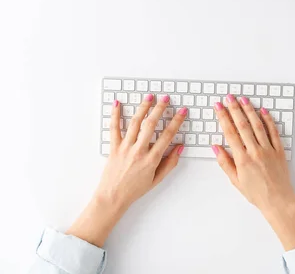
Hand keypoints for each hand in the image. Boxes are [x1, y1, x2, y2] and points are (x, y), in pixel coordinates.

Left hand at [67, 95, 186, 246]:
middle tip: (166, 99)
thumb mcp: (157, 179)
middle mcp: (138, 151)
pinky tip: (117, 103)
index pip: (167, 136)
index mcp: (151, 159)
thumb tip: (180, 147)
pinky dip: (114, 115)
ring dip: (143, 108)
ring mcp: (125, 148)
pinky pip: (114, 128)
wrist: (112, 197)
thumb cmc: (134, 190)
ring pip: (135, 123)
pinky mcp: (113, 147)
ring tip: (149, 96)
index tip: (182, 112)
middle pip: (151, 125)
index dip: (176, 121)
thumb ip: (170, 163)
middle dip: (160, 109)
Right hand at [213, 95, 294, 250]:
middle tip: (228, 97)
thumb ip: (225, 162)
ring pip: (257, 125)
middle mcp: (255, 151)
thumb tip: (215, 147)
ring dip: (250, 110)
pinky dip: (268, 120)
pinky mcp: (279, 150)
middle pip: (243, 125)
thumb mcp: (235, 181)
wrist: (278, 201)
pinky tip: (263, 111)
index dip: (223, 117)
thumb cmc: (256, 193)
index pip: (230, 133)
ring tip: (243, 99)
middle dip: (234, 109)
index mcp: (242, 159)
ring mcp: (268, 149)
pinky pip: (273, 132)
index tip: (218, 107)